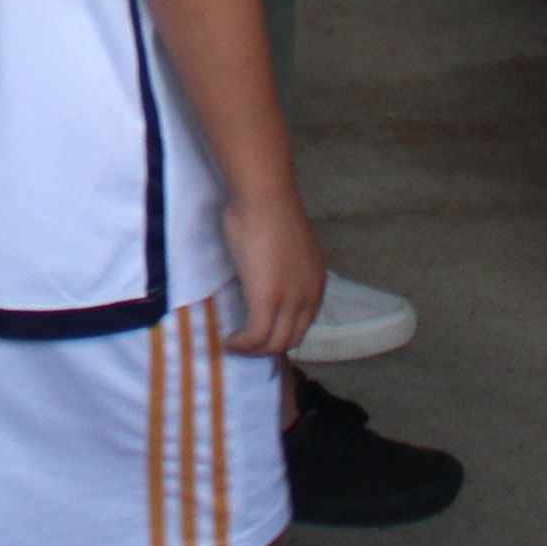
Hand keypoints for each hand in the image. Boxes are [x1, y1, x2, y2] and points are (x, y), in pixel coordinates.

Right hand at [219, 183, 326, 361]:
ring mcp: (290, 300)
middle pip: (292, 338)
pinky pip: (256, 337)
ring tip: (234, 344)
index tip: (259, 331)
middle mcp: (310, 295)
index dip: (281, 332)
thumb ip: (282, 266)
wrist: (264, 196)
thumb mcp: (285, 246)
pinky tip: (229, 339)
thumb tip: (264, 275)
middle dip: (268, 346)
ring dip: (253, 349)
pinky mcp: (267, 301)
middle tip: (244, 342)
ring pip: (274, 343)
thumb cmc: (268, 209)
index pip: (303, 323)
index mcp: (316, 282)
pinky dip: (242, 344)